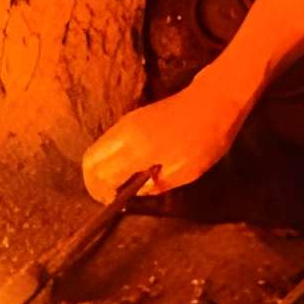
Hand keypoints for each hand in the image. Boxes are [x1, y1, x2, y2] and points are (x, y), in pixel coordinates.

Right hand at [79, 81, 250, 202]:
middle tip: (108, 195)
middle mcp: (124, 134)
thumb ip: (157, 185)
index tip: (116, 203)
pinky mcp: (131, 118)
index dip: (104, 193)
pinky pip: (106, 141)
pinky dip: (107, 157)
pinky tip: (125, 167)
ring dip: (99, 168)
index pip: (103, 175)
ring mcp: (125, 123)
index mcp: (137, 149)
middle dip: (92, 181)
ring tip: (118, 183)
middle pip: (89, 159)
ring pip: (95, 148)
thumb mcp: (185, 171)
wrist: (213, 100)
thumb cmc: (205, 138)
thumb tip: (137, 190)